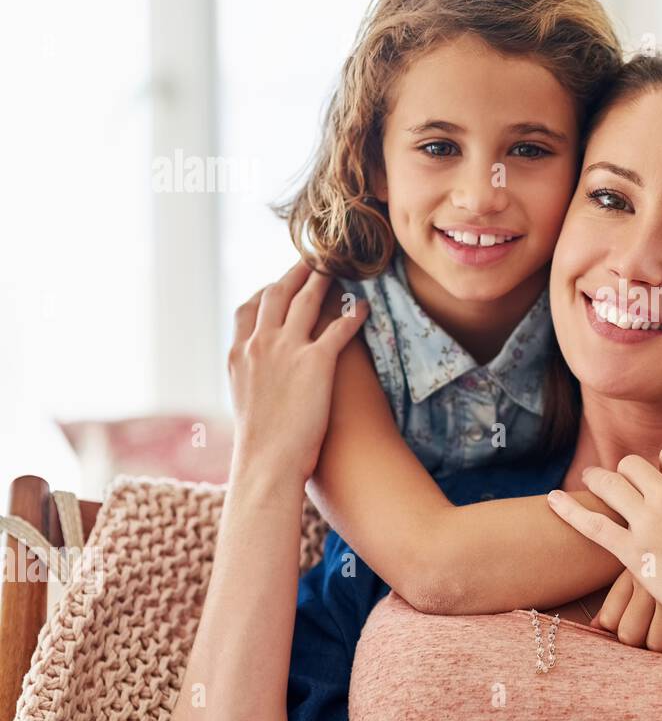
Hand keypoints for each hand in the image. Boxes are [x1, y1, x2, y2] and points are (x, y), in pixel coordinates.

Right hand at [228, 260, 367, 486]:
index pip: (249, 308)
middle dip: (294, 273)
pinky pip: (340, 327)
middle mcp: (260, 344)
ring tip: (336, 269)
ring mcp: (288, 350)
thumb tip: (258, 375)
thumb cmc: (258, 442)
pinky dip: (354, 314)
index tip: (278, 282)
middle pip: (278, 294)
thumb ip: (249, 377)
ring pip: (306, 302)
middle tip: (310, 259)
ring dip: (322, 281)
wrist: (267, 462)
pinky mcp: (317, 362)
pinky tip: (365, 307)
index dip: (266, 290)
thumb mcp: (242, 401)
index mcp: (238, 353)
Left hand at [546, 424, 661, 640]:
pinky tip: (552, 499)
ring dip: (599, 479)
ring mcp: (649, 524)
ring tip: (590, 480)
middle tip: (626, 481)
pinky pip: (592, 526)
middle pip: (636, 465)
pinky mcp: (633, 554)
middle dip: (631, 471)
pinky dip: (569, 510)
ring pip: (611, 485)